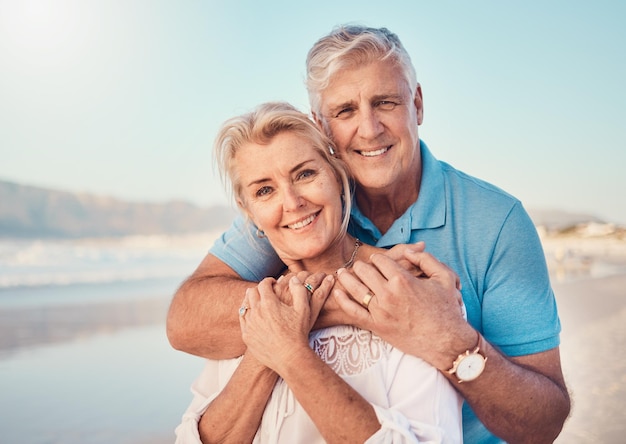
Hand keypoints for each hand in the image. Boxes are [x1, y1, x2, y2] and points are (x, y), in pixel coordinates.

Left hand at [239, 274, 333, 371]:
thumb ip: (299, 291)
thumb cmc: (298, 333)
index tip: (273, 283)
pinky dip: (247, 314)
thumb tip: (294, 279)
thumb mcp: (303, 310)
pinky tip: (254, 315)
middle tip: (266, 291)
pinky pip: (243, 319)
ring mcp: (249, 324)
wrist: (289, 357)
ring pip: (245, 305)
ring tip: (258, 301)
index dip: (269, 281)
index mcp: (269, 303)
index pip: (264, 284)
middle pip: (252, 292)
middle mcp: (256, 311)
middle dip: (259, 289)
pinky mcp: (246, 335)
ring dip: (251, 300)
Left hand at [334, 247, 471, 369]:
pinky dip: (342, 301)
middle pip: (364, 271)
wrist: (446, 342)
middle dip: (360, 266)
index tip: (377, 259)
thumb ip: (427, 259)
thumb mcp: (445, 277)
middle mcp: (389, 294)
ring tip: (341, 273)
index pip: (380, 260)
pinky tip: (337, 292)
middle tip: (358, 266)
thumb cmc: (447, 309)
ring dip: (346, 278)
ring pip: (355, 289)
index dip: (377, 258)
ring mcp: (381, 311)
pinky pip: (353, 312)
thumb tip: (411, 249)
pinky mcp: (377, 326)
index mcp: (403, 280)